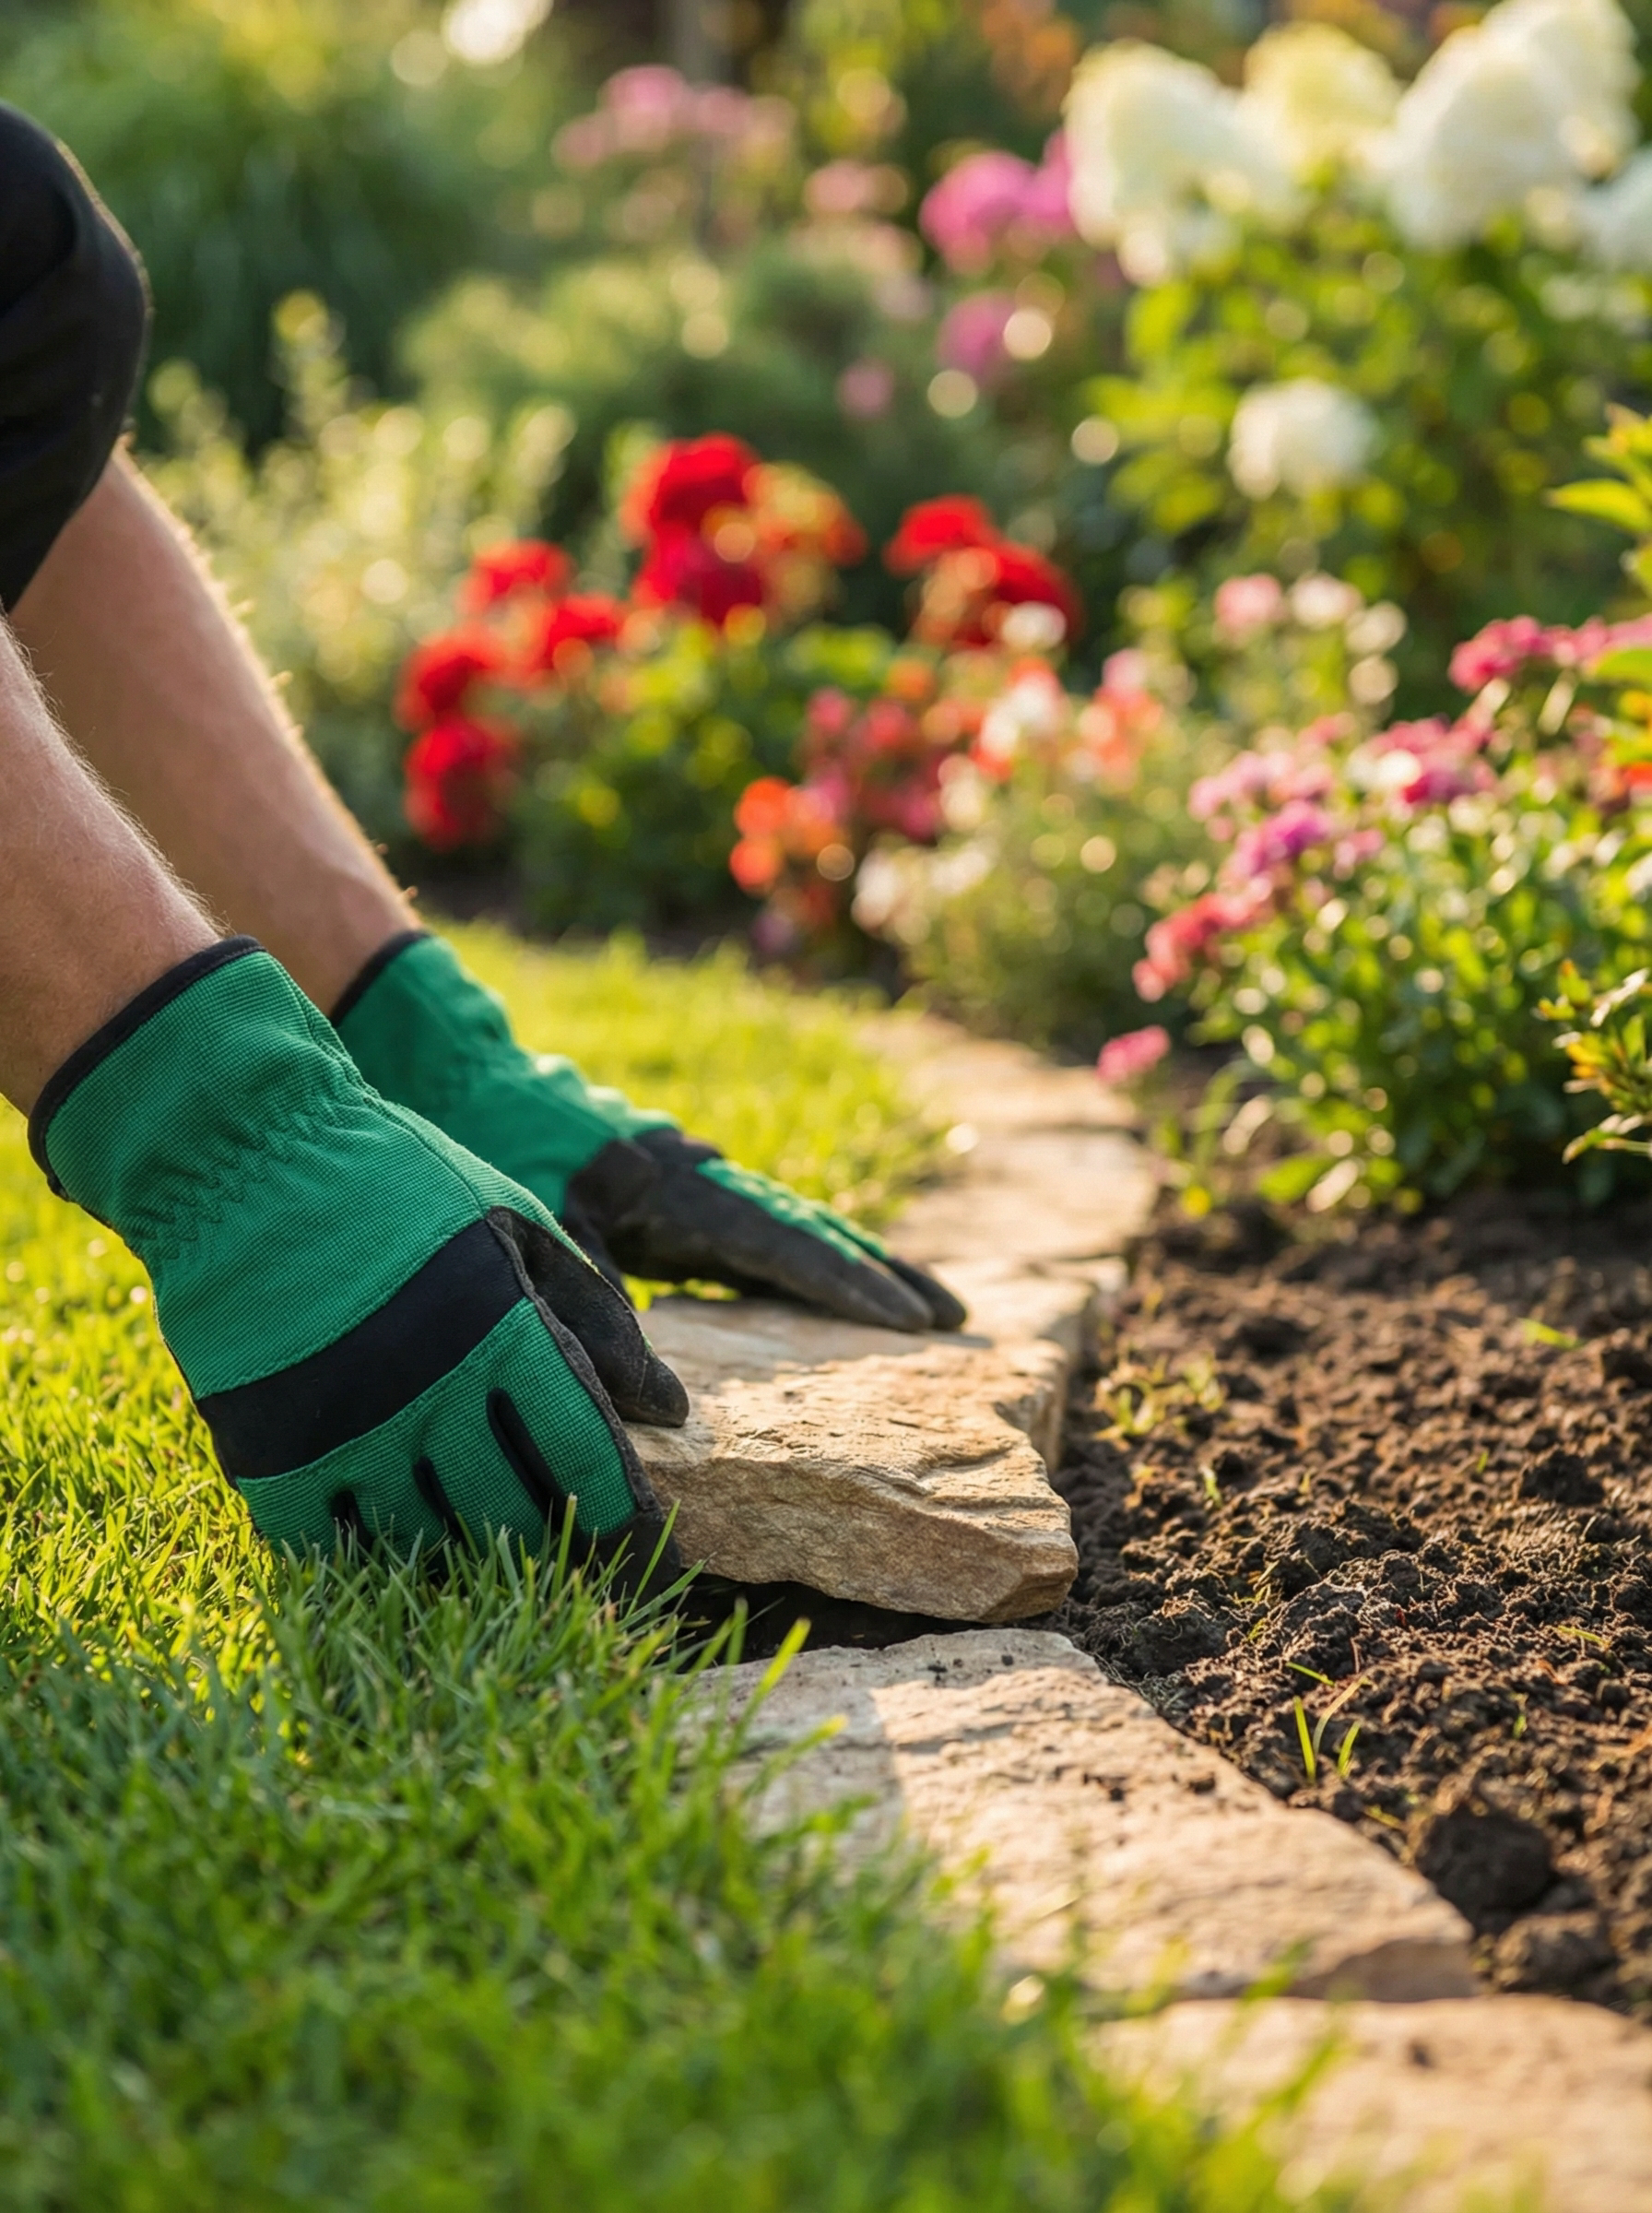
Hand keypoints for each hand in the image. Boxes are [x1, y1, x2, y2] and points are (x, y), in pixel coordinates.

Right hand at [33, 941, 688, 1599]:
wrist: (246, 1159)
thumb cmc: (397, 1183)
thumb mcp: (518, 1226)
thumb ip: (594, 1319)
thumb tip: (671, 1408)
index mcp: (505, 1335)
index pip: (588, 1459)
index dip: (628, 1521)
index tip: (654, 1554)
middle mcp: (433, 1396)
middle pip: (517, 1515)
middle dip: (553, 1540)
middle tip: (568, 1545)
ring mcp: (349, 1433)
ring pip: (429, 1542)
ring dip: (464, 1546)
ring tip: (481, 1533)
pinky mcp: (272, 1455)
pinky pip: (333, 1547)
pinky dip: (368, 1550)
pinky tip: (389, 1531)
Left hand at [335, 931, 966, 1333]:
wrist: (463, 1074)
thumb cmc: (499, 1157)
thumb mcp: (548, 1247)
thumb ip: (604, 1329)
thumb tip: (669, 1415)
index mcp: (682, 1189)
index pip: (787, 1247)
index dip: (851, 1289)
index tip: (915, 1325)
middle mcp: (702, 1176)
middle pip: (814, 1227)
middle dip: (886, 1274)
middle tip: (957, 1318)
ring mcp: (694, 1173)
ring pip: (795, 1218)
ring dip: (860, 1259)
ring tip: (924, 1302)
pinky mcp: (675, 1180)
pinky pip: (762, 1219)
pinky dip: (809, 1248)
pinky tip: (826, 1278)